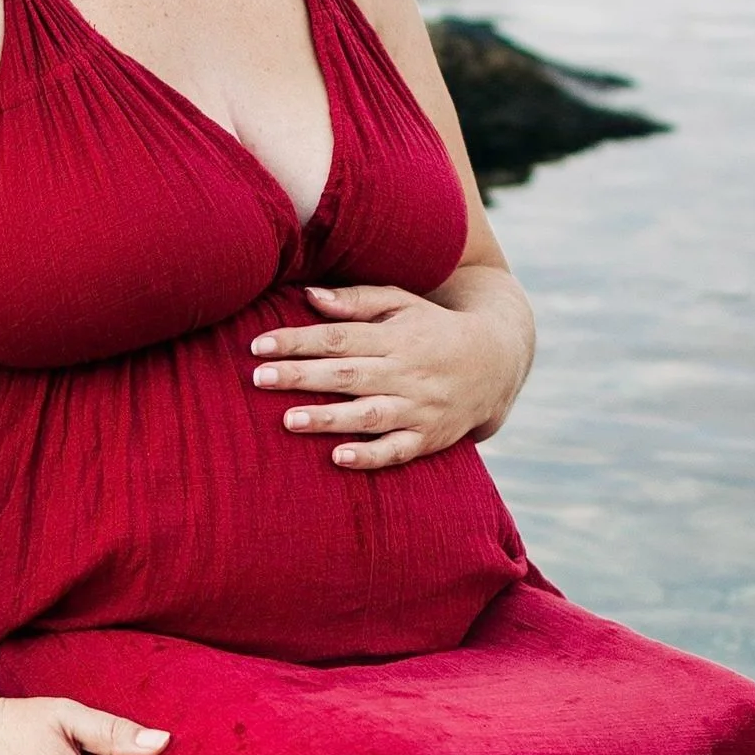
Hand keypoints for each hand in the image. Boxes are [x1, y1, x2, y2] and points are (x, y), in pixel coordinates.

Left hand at [249, 279, 522, 471]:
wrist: (496, 362)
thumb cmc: (434, 328)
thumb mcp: (403, 303)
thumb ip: (356, 301)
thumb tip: (308, 296)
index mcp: (394, 336)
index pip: (338, 338)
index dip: (297, 341)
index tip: (258, 346)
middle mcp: (405, 372)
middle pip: (346, 374)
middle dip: (301, 376)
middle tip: (259, 379)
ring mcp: (418, 407)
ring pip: (368, 414)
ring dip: (329, 418)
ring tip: (288, 420)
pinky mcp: (428, 438)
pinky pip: (398, 449)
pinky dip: (370, 455)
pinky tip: (340, 458)